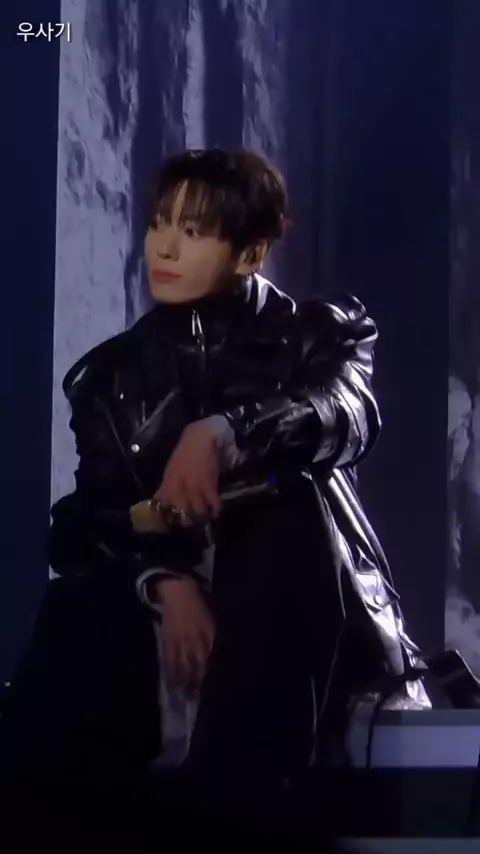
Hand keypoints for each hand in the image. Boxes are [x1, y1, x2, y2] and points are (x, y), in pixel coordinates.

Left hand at [154, 420, 221, 525]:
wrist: (201, 437)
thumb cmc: (186, 451)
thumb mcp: (172, 468)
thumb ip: (169, 484)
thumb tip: (165, 499)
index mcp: (168, 483)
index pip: (163, 506)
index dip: (166, 517)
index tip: (172, 521)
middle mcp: (179, 488)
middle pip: (182, 513)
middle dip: (187, 520)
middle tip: (192, 521)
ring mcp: (195, 488)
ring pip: (198, 512)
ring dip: (202, 516)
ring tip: (205, 517)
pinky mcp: (209, 485)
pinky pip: (213, 504)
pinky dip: (215, 509)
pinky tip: (216, 510)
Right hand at [155, 577, 214, 693]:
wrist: (177, 590)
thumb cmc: (200, 600)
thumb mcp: (215, 613)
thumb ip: (219, 630)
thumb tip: (227, 646)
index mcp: (211, 630)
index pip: (216, 654)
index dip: (218, 670)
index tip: (222, 683)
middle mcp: (196, 638)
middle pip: (202, 664)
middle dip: (204, 681)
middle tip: (207, 696)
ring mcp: (181, 640)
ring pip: (186, 666)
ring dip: (188, 682)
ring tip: (191, 696)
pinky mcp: (168, 641)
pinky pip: (170, 661)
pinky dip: (172, 674)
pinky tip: (174, 685)